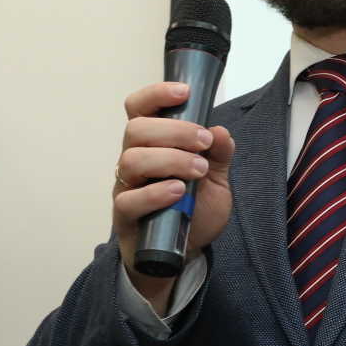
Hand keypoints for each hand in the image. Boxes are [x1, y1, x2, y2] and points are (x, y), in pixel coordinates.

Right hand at [113, 81, 234, 311]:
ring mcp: (126, 187)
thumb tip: (220, 132)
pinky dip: (155, 193)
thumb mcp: (215, 180)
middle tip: (204, 142)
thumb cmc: (192, 210)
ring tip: (197, 171)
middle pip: (136, 130)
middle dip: (174, 131)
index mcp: (152, 144)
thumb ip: (219, 155)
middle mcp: (134, 160)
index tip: (184, 92)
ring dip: (169, 160)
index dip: (156, 95)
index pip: (140, 109)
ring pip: (131, 160)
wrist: (182, 253)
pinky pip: (129, 200)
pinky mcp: (125, 216)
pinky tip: (178, 192)